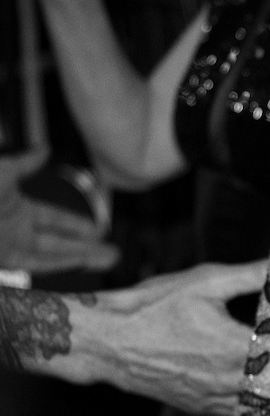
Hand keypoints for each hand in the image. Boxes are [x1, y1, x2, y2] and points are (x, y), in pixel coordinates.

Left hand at [0, 149, 118, 273]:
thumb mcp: (4, 172)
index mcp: (16, 208)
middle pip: (59, 243)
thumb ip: (26, 164)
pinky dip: (61, 264)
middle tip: (113, 252)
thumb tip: (44, 149)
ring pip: (54, 256)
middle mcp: (16, 231)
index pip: (54, 220)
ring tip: (109, 260)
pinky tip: (80, 261)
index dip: (76, 225)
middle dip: (87, 248)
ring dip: (82, 258)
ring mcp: (11, 247)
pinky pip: (39, 265)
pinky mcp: (5, 260)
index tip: (98, 229)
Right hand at [91, 260, 265, 415]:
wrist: (107, 342)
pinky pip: (238, 415)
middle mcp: (228, 381)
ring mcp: (214, 400)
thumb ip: (248, 275)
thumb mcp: (204, 282)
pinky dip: (256, 407)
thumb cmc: (153, 308)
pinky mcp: (201, 409)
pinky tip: (267, 395)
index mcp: (236, 349)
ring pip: (262, 406)